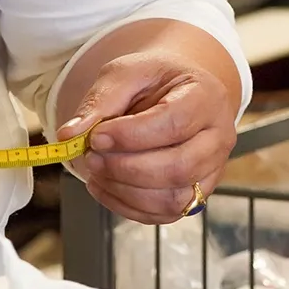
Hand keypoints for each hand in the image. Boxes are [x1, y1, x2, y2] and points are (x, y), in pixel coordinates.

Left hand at [58, 30, 238, 225]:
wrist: (176, 92)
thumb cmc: (155, 80)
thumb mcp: (126, 74)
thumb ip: (100, 101)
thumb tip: (70, 135)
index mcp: (206, 97)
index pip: (174, 123)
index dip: (131, 136)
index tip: (96, 136)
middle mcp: (218, 137)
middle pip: (178, 167)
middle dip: (126, 169)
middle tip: (91, 157)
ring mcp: (211, 171)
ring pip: (174, 199)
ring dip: (126, 191)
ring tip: (95, 171)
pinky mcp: (196, 196)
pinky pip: (164, 214)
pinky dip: (128, 206)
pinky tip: (104, 186)